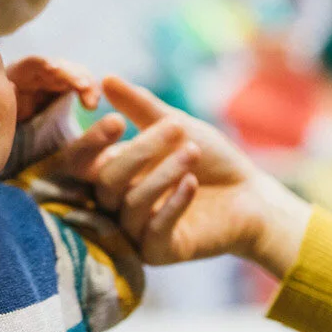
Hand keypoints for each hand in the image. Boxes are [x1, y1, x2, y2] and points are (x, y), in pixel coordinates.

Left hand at [8, 56, 100, 121]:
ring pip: (75, 73)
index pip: (33, 62)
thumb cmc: (3, 108)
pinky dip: (89, 91)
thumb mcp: (2, 104)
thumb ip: (7, 95)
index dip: (43, 63)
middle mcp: (41, 70)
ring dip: (85, 83)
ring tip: (91, 102)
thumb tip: (12, 85)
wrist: (8, 117)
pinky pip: (81, 85)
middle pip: (60, 66)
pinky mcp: (66, 87)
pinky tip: (92, 102)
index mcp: (21, 71)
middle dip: (72, 74)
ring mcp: (56, 77)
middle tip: (84, 87)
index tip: (54, 68)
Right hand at [100, 76, 310, 276]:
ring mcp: (134, 231)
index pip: (80, 163)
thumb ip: (140, 107)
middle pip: (106, 181)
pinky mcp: (157, 252)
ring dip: (163, 174)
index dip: (91, 143)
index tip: (116, 121)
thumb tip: (105, 79)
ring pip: (131, 203)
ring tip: (193, 151)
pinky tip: (192, 183)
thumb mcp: (175, 126)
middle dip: (141, 151)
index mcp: (111, 172)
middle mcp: (115, 204)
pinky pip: (155, 230)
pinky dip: (173, 204)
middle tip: (176, 127)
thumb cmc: (210, 159)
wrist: (251, 196)